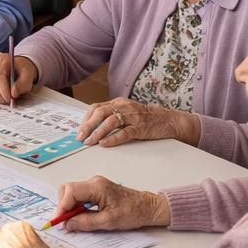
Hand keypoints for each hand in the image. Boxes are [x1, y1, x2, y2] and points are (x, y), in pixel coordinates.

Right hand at [0, 52, 37, 104]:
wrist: (17, 67)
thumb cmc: (22, 70)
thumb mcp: (28, 74)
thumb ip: (23, 84)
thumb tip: (13, 93)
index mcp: (1, 59)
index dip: (3, 88)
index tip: (9, 98)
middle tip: (7, 102)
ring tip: (5, 100)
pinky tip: (0, 97)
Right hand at [51, 175, 169, 231]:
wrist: (148, 207)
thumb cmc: (133, 212)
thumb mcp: (108, 221)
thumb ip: (85, 223)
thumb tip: (67, 224)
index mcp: (96, 187)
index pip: (70, 192)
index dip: (61, 207)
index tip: (58, 221)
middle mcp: (93, 182)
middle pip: (67, 189)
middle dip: (63, 205)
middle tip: (65, 221)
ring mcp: (95, 184)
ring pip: (72, 192)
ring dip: (69, 206)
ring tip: (74, 220)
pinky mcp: (97, 189)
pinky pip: (80, 195)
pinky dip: (76, 205)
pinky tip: (81, 216)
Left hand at [78, 97, 199, 148]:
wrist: (168, 120)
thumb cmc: (146, 118)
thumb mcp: (127, 112)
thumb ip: (112, 116)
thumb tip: (92, 127)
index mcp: (118, 102)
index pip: (96, 108)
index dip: (86, 119)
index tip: (79, 131)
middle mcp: (124, 107)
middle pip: (100, 113)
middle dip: (88, 126)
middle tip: (81, 138)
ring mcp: (132, 117)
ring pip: (110, 122)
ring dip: (98, 133)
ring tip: (90, 142)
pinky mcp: (141, 127)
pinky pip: (124, 132)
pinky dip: (113, 138)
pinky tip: (105, 144)